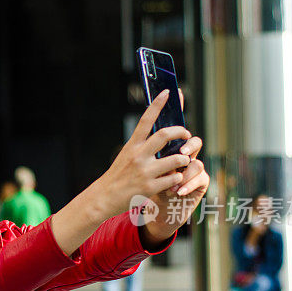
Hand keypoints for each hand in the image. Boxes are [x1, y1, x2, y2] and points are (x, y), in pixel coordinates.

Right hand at [50, 90, 206, 255]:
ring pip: (176, 158)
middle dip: (180, 132)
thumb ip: (141, 146)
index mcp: (132, 145)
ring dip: (184, 159)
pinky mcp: (150, 187)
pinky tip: (174, 179)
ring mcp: (145, 171)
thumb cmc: (118, 175)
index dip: (157, 104)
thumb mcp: (126, 155)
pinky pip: (174, 178)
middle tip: (186, 134)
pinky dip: (178, 177)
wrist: (104, 198)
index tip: (168, 92)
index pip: (145, 120)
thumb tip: (162, 136)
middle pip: (164, 135)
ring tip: (183, 161)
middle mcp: (138, 156)